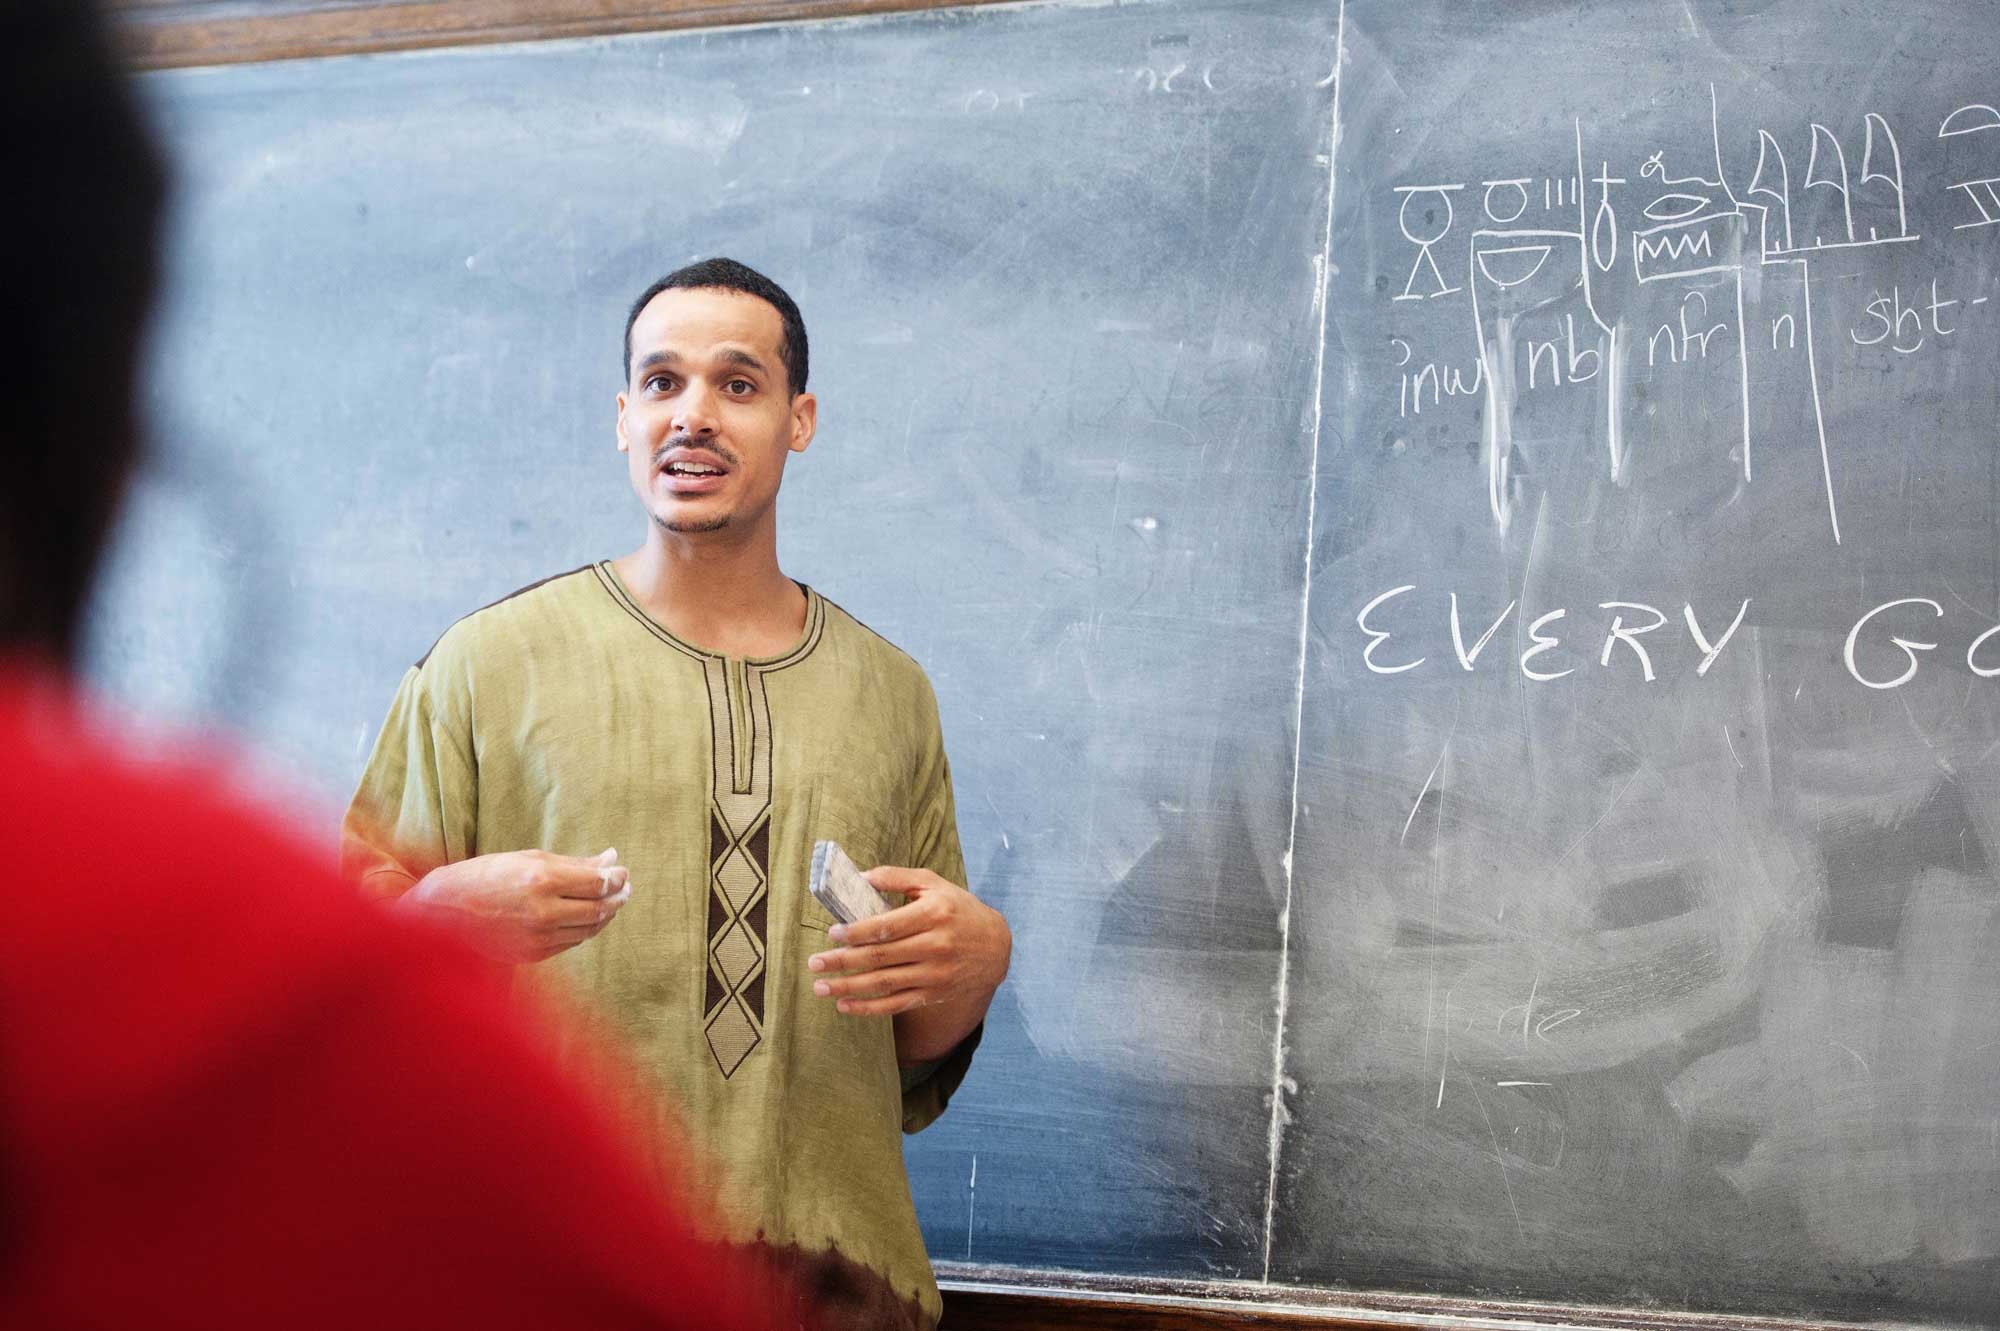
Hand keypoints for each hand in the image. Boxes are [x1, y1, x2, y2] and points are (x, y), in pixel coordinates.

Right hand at [399, 848, 631, 963]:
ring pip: (588, 929)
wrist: (442, 912)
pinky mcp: (532, 955)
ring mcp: (538, 937)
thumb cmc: (486, 876)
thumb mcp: (529, 859)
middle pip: (599, 908)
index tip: (622, 873)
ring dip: (604, 915)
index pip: (598, 883)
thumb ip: (574, 863)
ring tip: (609, 902)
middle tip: (624, 889)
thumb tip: (612, 859)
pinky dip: (583, 930)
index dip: (617, 878)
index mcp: (542, 880)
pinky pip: (570, 943)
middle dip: (618, 898)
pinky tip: (583, 918)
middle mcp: (543, 912)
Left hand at [806, 866, 1010, 1017]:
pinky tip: (844, 1006)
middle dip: (843, 961)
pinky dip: (869, 1009)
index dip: (858, 932)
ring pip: (885, 983)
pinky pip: (896, 1004)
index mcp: (933, 914)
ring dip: (849, 987)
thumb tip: (858, 877)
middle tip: (814, 963)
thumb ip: (896, 877)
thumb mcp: (933, 884)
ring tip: (820, 987)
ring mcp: (935, 973)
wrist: (995, 947)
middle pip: (881, 956)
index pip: (888, 926)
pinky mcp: (934, 993)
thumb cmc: (957, 909)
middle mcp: (936, 945)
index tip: (833, 933)